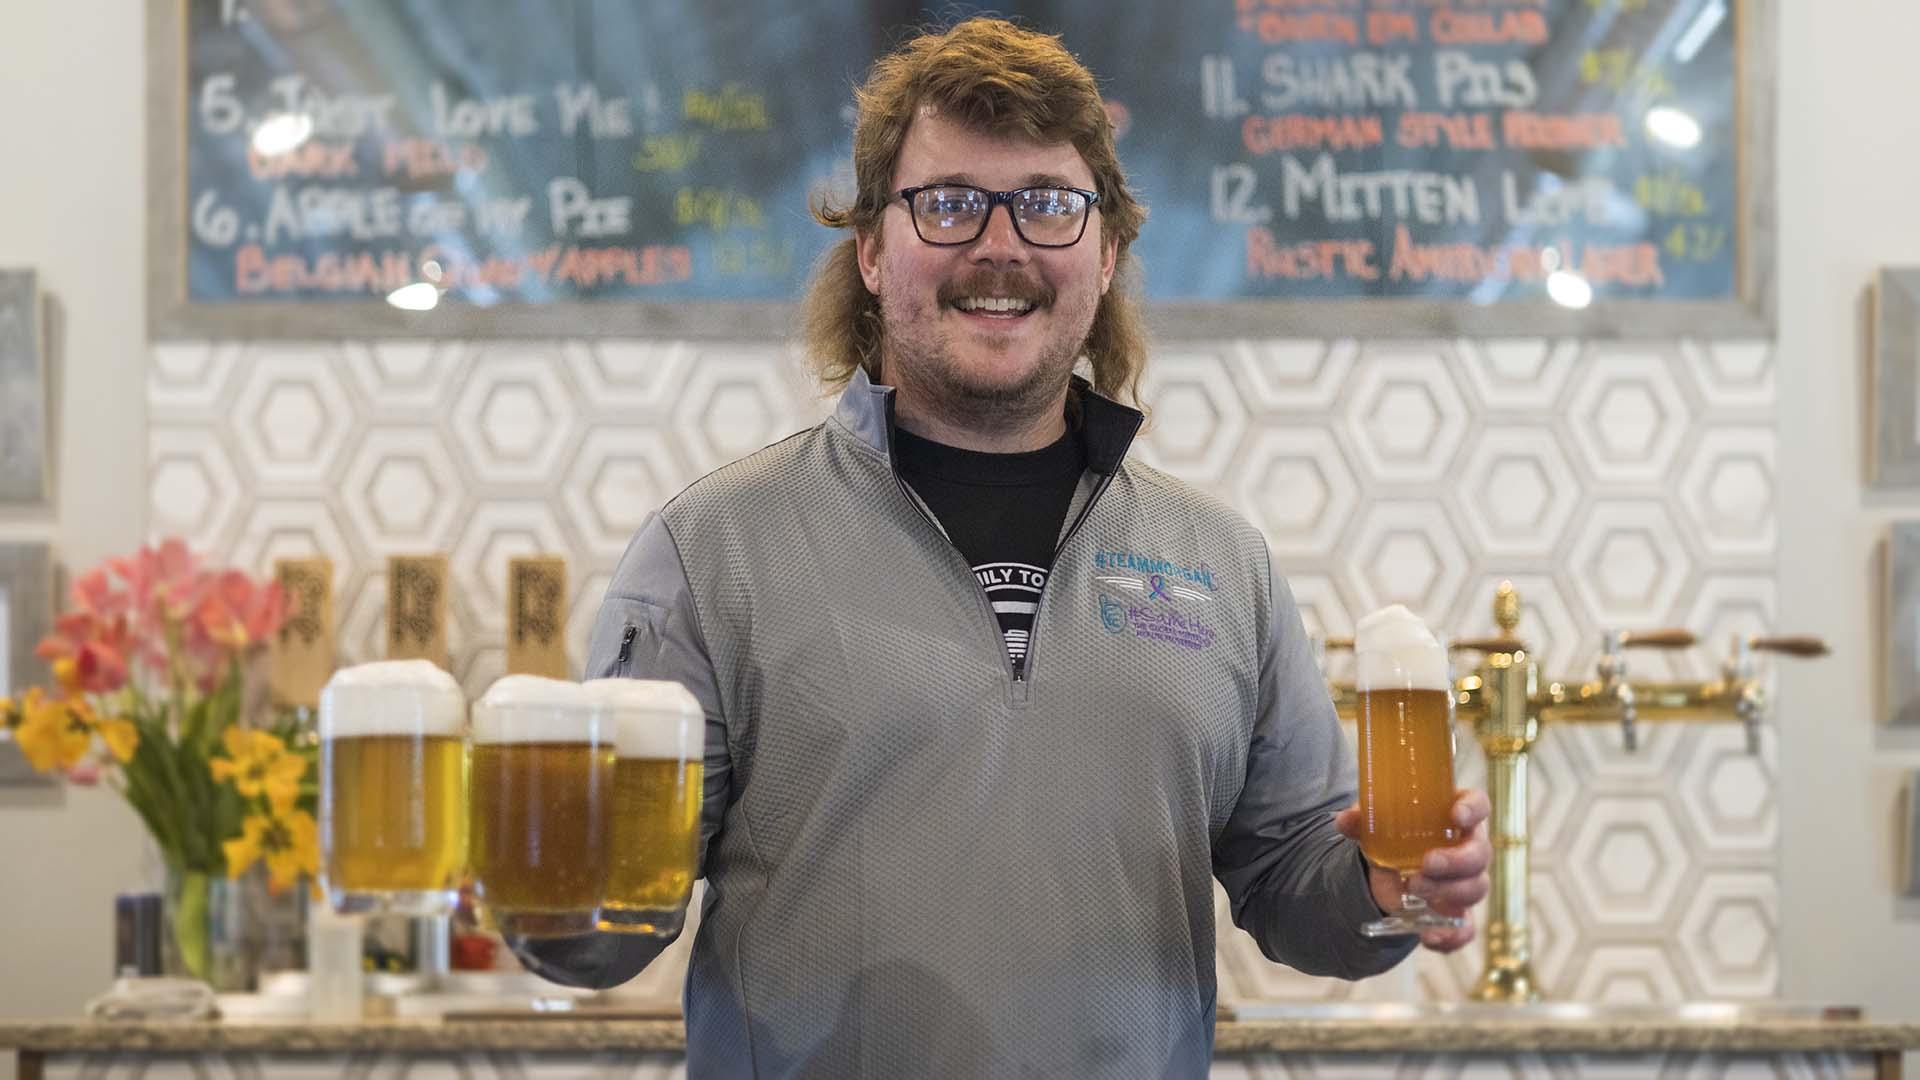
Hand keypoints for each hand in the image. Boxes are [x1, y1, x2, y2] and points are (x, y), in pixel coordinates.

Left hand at [1334, 788, 1491, 951]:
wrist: (1387, 873)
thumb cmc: (1393, 836)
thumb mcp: (1376, 825)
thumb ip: (1362, 820)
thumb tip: (1344, 820)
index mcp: (1454, 817)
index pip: (1478, 804)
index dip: (1473, 809)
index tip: (1456, 815)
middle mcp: (1468, 848)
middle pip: (1479, 854)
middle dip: (1455, 861)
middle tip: (1426, 865)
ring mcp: (1466, 882)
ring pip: (1475, 889)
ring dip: (1447, 891)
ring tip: (1414, 888)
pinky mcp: (1458, 913)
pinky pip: (1465, 929)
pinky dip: (1450, 935)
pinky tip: (1429, 935)